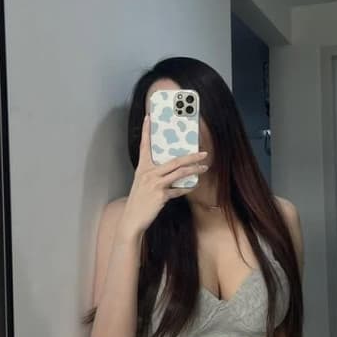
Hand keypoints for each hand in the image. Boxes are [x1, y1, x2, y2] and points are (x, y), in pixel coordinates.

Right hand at [117, 114, 208, 238]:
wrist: (132, 218)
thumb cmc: (139, 201)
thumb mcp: (143, 184)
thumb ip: (155, 175)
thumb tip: (172, 172)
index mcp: (142, 168)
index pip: (144, 146)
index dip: (146, 131)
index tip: (149, 117)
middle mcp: (148, 173)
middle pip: (174, 161)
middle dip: (191, 156)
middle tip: (203, 152)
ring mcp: (155, 184)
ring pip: (179, 173)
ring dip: (194, 170)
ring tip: (204, 167)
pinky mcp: (161, 195)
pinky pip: (178, 190)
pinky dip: (186, 189)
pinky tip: (193, 186)